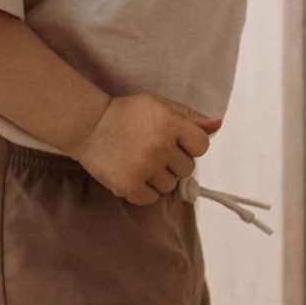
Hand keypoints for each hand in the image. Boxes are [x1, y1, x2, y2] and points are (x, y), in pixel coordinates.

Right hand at [75, 92, 220, 204]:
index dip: (191, 146)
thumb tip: (217, 125)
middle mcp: (160, 147)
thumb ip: (189, 117)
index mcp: (170, 124)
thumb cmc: (125, 113)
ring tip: (142, 164)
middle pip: (187, 168)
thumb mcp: (159, 105)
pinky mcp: (128, 185)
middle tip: (154, 152)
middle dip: (174, 162)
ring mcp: (144, 168)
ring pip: (170, 186)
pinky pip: (151, 199)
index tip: (177, 143)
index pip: (202, 146)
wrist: (88, 125)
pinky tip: (135, 176)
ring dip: (160, 178)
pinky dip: (145, 192)